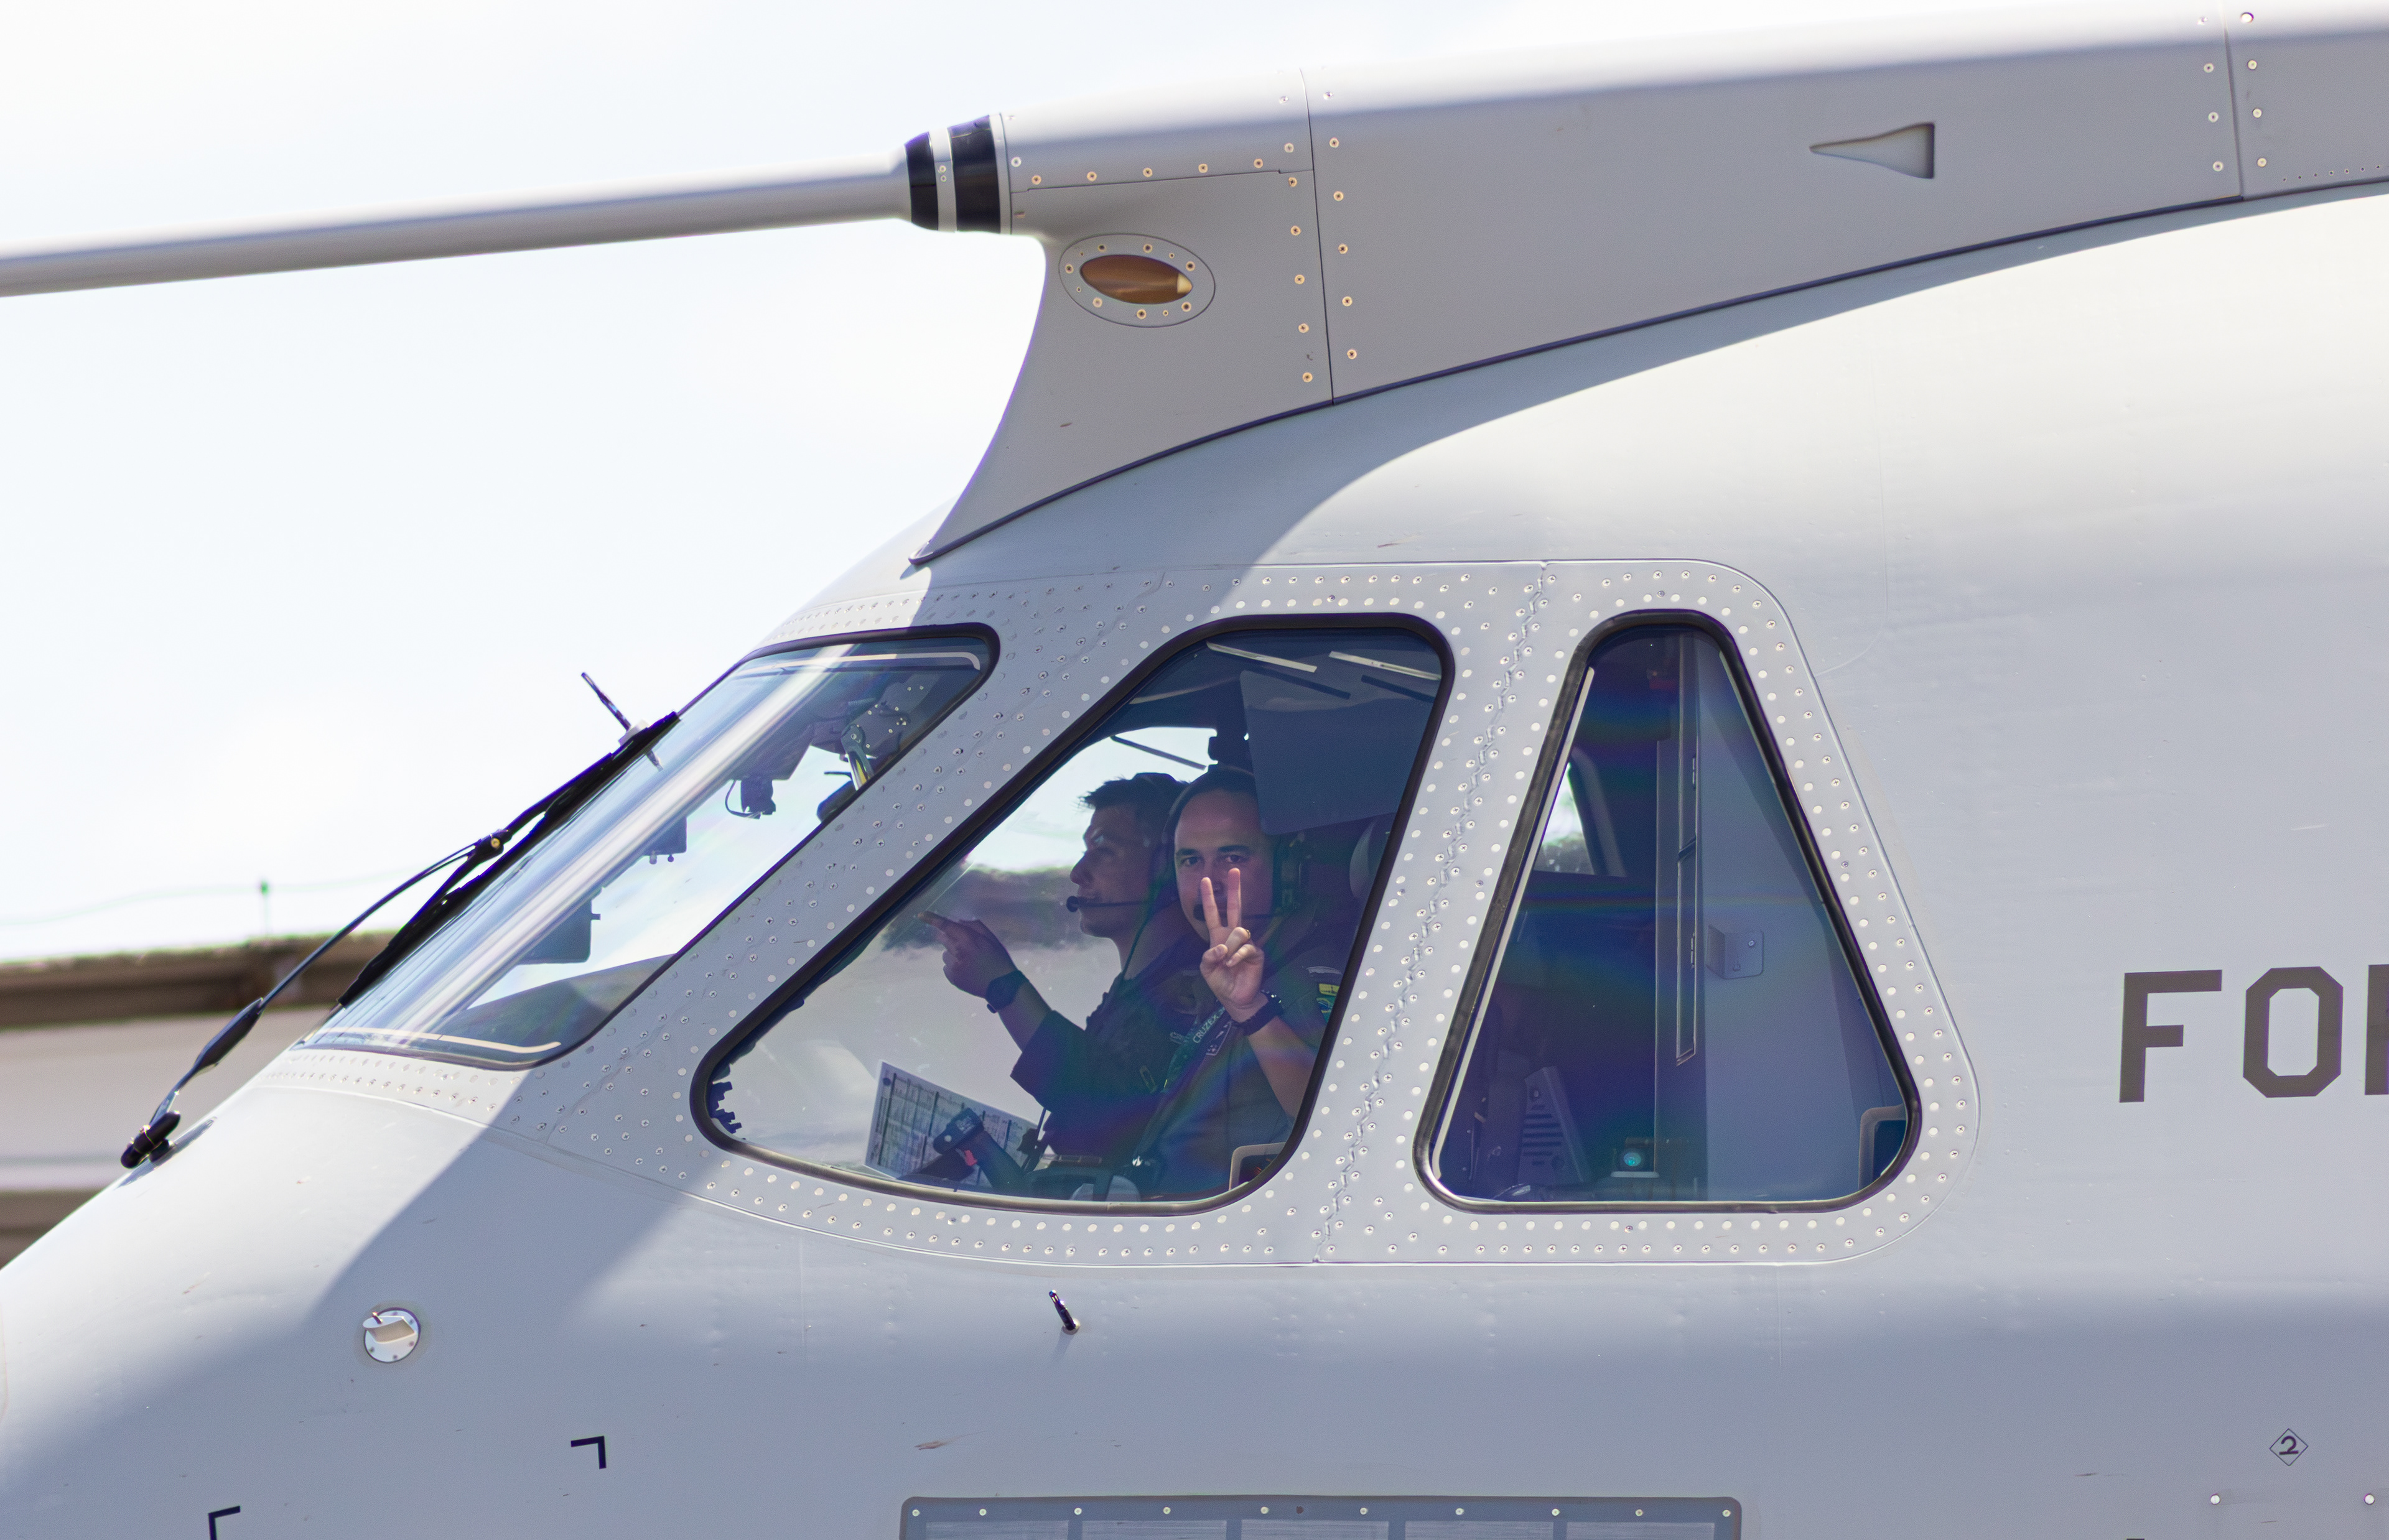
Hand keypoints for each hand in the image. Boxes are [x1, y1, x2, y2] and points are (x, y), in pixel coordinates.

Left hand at [922, 913, 1015, 995]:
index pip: (946, 925)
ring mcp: (953, 966)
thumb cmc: (998, 960)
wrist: (1001, 986)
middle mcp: (957, 952)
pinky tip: (966, 969)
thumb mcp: (991, 939)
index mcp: (968, 939)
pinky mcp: (952, 978)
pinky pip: (946, 966)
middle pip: (942, 938)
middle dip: (948, 937)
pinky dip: (953, 966)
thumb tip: (958, 921)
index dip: (932, 919)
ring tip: (968, 960)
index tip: (921, 915)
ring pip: (945, 954)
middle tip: (962, 943)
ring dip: (952, 953)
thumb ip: (974, 927)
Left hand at [1198, 869, 1267, 1019]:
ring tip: (1226, 962)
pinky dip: (1235, 957)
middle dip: (1234, 888)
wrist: (1235, 998)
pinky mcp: (1256, 953)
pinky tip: (1232, 964)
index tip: (1205, 880)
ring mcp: (1246, 943)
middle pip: (1235, 908)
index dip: (1209, 898)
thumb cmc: (1221, 981)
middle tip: (1233, 870)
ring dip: (1229, 947)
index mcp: (1218, 937)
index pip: (1213, 913)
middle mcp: (1233, 936)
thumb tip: (1221, 946)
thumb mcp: (1206, 968)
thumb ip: (1208, 955)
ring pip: (1238, 931)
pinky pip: (1245, 947)